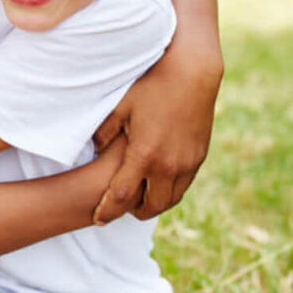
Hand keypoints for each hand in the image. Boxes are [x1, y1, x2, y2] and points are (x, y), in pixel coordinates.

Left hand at [92, 47, 221, 222]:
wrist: (192, 73)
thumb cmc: (151, 86)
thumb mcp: (120, 106)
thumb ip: (104, 131)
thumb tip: (92, 149)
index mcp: (144, 155)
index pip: (121, 195)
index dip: (108, 211)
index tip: (98, 220)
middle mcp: (168, 166)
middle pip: (149, 207)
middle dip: (132, 212)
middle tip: (118, 209)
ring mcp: (187, 163)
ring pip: (170, 200)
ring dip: (153, 204)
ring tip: (137, 199)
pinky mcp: (199, 157)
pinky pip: (183, 186)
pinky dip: (168, 191)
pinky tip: (157, 183)